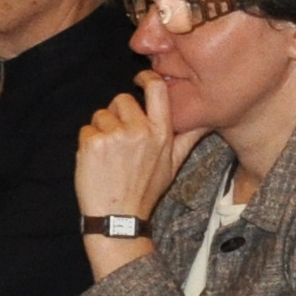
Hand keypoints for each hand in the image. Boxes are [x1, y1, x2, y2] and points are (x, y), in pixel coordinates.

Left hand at [75, 79, 201, 227]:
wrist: (118, 217)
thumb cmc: (146, 190)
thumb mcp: (174, 164)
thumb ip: (189, 137)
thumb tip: (210, 119)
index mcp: (161, 132)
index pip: (157, 89)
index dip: (146, 78)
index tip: (139, 80)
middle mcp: (140, 130)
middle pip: (122, 99)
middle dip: (117, 114)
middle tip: (119, 140)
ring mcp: (115, 136)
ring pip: (101, 115)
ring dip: (100, 130)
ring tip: (108, 156)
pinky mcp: (93, 143)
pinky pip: (86, 130)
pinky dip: (87, 143)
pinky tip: (96, 162)